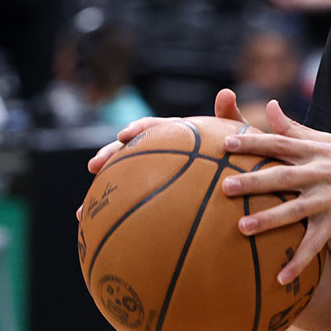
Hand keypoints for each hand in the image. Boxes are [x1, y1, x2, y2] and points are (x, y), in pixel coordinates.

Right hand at [75, 88, 245, 219]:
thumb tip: (226, 92)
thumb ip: (231, 117)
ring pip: (127, 183)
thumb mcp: (241, 136)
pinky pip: (139, 209)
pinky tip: (103, 238)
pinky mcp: (162, 199)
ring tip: (83, 212)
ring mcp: (161, 177)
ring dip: (104, 195)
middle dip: (110, 156)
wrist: (247, 181)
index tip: (125, 135)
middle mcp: (166, 154)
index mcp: (180, 134)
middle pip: (131, 152)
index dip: (139, 129)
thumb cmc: (245, 154)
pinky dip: (121, 221)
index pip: (155, 127)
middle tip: (94, 166)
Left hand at [219, 100, 330, 285]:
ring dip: (269, 220)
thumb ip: (295, 130)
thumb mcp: (327, 144)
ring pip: (295, 210)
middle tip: (225, 186)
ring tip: (241, 227)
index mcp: (315, 152)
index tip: (225, 143)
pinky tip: (279, 278)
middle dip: (254, 181)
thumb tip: (269, 105)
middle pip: (283, 176)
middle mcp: (321, 173)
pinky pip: (315, 244)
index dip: (253, 143)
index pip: (280, 144)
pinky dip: (298, 261)